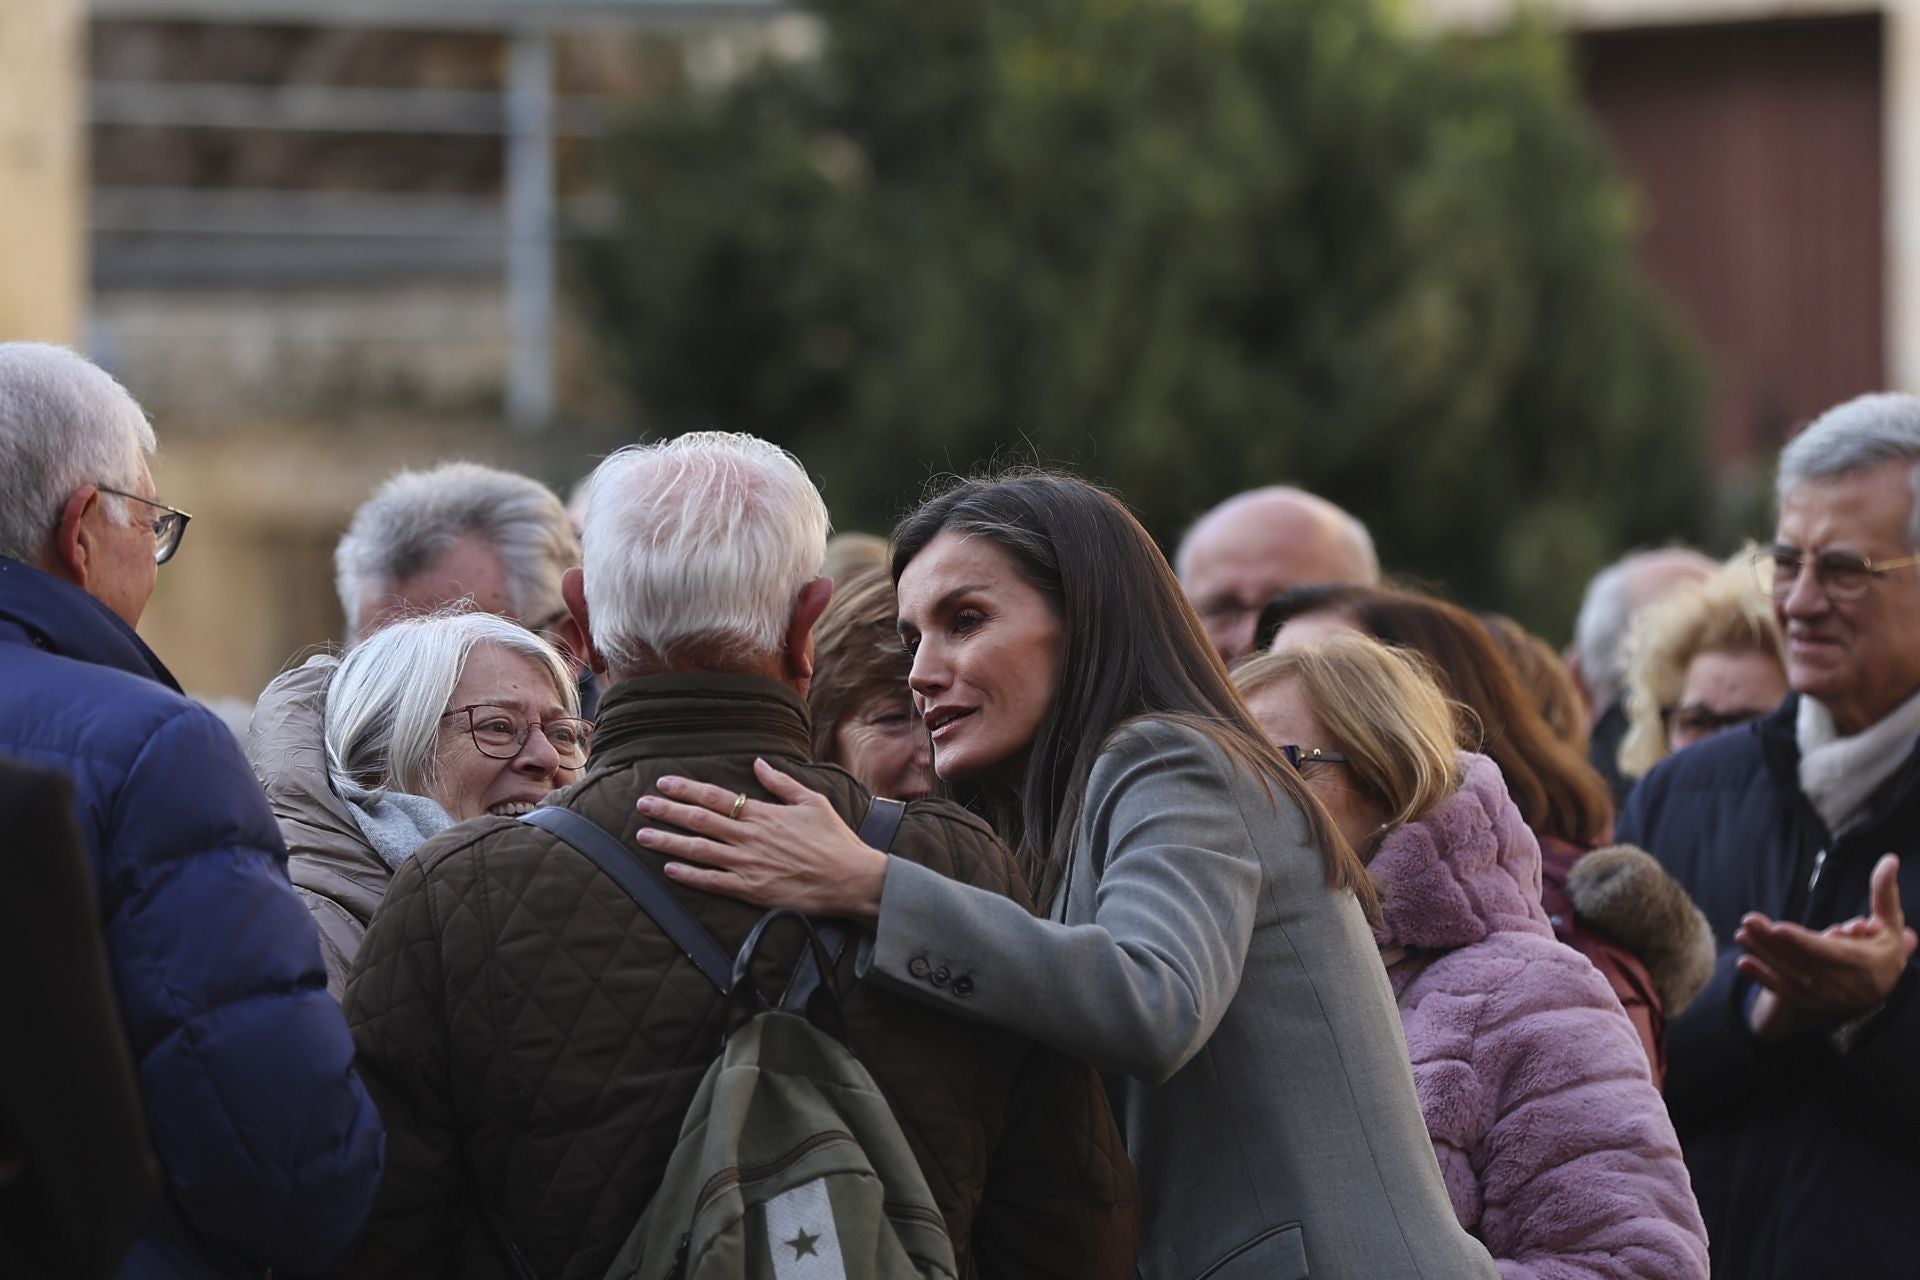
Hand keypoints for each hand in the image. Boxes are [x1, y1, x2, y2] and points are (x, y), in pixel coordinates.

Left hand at [636, 758, 888, 924]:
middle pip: (700, 821)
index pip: (716, 797)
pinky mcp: (752, 890)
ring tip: (643, 835)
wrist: (850, 879)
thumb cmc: (835, 839)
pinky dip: (689, 875)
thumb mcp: (812, 801)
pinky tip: (669, 869)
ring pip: (699, 850)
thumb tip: (758, 763)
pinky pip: (713, 882)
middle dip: (667, 811)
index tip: (664, 783)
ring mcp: (748, 865)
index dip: (687, 789)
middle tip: (642, 804)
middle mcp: (750, 837)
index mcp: (764, 814)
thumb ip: (782, 783)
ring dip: (668, 841)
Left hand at [1736, 854, 1917, 1040]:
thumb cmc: (1885, 946)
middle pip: (1802, 961)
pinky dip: (1763, 979)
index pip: (1828, 952)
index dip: (1802, 941)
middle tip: (1748, 921)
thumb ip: (1885, 892)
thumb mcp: (1890, 922)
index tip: (1777, 928)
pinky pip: (1785, 991)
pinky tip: (1743, 963)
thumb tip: (1890, 859)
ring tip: (1741, 934)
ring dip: (1764, 956)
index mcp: (1863, 962)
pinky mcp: (1812, 1002)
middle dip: (1773, 942)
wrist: (1883, 985)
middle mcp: (1843, 983)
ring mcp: (1826, 996)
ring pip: (1790, 975)